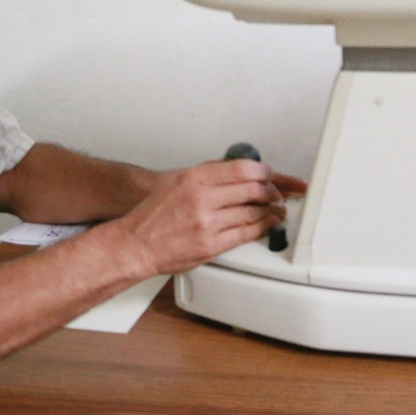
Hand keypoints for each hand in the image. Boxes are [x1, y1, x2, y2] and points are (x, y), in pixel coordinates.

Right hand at [113, 159, 291, 274]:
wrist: (136, 244)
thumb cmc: (153, 214)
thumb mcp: (178, 181)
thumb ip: (208, 174)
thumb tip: (239, 170)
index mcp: (194, 178)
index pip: (241, 169)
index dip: (264, 172)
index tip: (271, 174)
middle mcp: (202, 198)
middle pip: (252, 190)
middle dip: (272, 191)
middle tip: (278, 192)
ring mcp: (207, 223)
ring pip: (253, 212)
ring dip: (272, 210)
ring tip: (279, 208)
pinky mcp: (211, 245)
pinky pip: (247, 233)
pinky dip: (263, 227)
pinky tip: (269, 223)